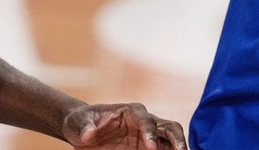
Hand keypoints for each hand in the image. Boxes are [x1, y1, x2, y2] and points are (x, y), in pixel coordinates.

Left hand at [63, 103, 186, 149]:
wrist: (83, 130)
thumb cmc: (82, 122)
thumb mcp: (79, 123)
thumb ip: (85, 127)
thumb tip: (89, 135)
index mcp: (130, 112)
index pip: (146, 119)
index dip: (150, 132)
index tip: (151, 147)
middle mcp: (144, 122)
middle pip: (169, 126)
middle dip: (177, 139)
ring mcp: (148, 137)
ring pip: (171, 141)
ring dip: (179, 148)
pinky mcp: (146, 149)